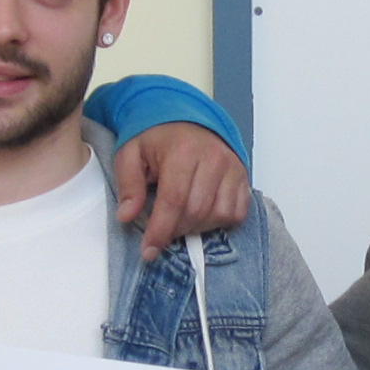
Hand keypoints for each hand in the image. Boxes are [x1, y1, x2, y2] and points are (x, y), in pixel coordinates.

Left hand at [112, 126, 250, 255]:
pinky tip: (201, 215)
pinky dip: (218, 222)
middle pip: (196, 212)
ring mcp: (232, 168)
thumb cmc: (158, 137)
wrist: (187, 118)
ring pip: (218, 215)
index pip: (174, 200)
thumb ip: (128, 184)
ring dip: (197, 227)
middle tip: (161, 231)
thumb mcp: (131, 153)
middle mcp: (213, 159)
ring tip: (180, 220)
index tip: (149, 251)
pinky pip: (236, 213)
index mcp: (183, 151)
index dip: (160, 231)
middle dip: (176, 230)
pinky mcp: (243, 177)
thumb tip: (127, 216)